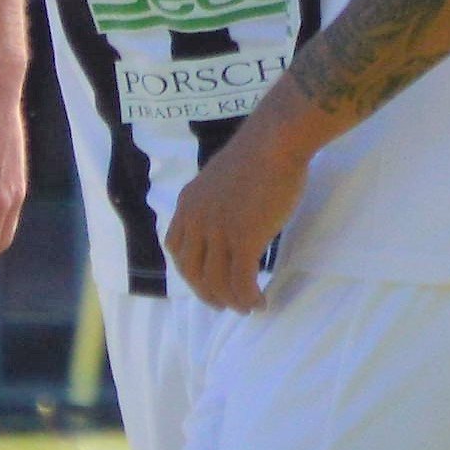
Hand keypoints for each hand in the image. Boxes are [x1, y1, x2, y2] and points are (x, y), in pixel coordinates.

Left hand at [161, 101, 315, 314]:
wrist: (274, 142)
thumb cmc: (258, 153)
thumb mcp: (221, 177)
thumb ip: (217, 199)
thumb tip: (230, 216)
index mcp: (188, 203)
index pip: (176, 246)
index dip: (188, 270)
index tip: (203, 279)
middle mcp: (197, 220)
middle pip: (191, 271)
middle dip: (206, 293)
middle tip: (223, 304)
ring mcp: (218, 231)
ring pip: (216, 281)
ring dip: (230, 301)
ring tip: (246, 307)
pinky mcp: (244, 239)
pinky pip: (241, 281)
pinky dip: (248, 297)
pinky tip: (259, 302)